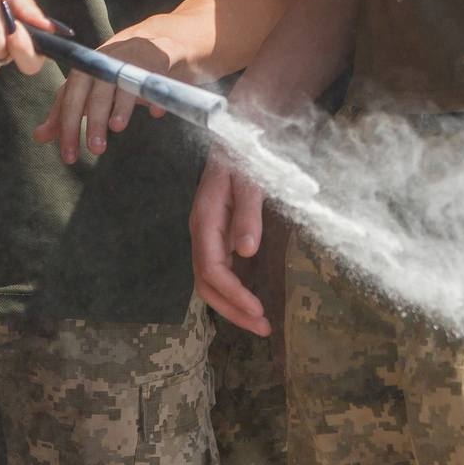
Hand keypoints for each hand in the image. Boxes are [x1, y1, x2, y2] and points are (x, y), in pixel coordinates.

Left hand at [32, 30, 175, 161]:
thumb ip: (64, 113)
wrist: (153, 43)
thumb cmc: (113, 74)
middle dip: (93, 119)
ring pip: (123, 83)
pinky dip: (156, 96)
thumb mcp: (87, 92)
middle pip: (96, 90)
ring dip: (120, 105)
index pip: (70, 97)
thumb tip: (38, 136)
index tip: (68, 156)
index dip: (67, 125)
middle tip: (94, 148)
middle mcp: (105, 62)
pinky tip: (156, 113)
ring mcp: (132, 59)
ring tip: (117, 127)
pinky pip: (155, 78)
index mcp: (85, 70)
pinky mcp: (158, 59)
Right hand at [190, 154, 272, 336]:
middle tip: (262, 328)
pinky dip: (232, 290)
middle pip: (205, 282)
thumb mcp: (250, 181)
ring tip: (259, 322)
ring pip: (209, 279)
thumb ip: (248, 214)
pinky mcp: (216, 234)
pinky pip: (218, 270)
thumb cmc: (243, 156)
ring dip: (232, 304)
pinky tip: (249, 299)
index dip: (233, 295)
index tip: (258, 312)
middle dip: (231, 309)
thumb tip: (246, 252)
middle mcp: (201, 231)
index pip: (211, 269)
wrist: (234, 136)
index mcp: (205, 220)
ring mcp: (207, 234)